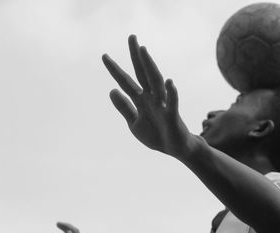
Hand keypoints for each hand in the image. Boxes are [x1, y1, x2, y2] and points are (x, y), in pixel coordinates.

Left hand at [102, 35, 196, 158]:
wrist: (175, 149)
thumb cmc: (157, 134)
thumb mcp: (135, 123)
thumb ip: (124, 108)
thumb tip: (111, 90)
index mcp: (141, 100)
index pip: (126, 81)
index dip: (115, 69)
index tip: (104, 55)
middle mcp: (152, 98)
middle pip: (142, 74)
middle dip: (136, 56)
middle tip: (131, 37)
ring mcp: (163, 105)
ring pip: (156, 82)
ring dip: (150, 66)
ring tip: (143, 51)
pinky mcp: (173, 116)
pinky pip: (172, 103)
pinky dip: (171, 93)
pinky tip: (169, 82)